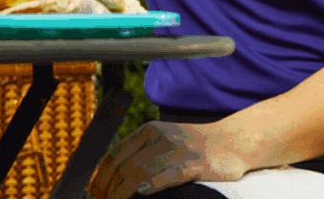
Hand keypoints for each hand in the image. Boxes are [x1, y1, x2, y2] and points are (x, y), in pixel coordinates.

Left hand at [88, 121, 245, 198]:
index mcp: (147, 131)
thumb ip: (142, 154)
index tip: (92, 193)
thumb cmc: (195, 149)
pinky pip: (168, 173)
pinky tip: (140, 192)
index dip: (99, 175)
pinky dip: (152, 183)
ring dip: (121, 192)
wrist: (231, 142)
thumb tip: (117, 177)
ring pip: (139, 170)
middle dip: (106, 188)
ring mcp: (175, 148)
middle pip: (122, 164)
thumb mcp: (164, 143)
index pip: (114, 153)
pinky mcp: (193, 163)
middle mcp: (157, 136)